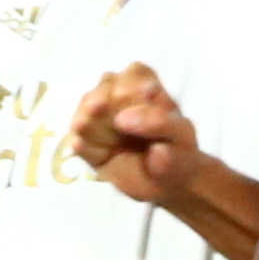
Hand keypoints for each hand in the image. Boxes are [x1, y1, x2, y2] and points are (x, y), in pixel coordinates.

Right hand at [68, 64, 202, 207]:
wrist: (172, 185)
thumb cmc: (179, 152)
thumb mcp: (180, 134)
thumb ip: (159, 123)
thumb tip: (123, 119)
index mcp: (145, 89)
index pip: (136, 73)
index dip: (136, 81)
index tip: (147, 93)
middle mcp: (119, 99)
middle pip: (106, 86)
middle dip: (104, 95)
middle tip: (102, 106)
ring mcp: (102, 122)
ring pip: (87, 110)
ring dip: (85, 115)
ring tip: (83, 123)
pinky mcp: (92, 148)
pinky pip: (80, 143)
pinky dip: (79, 143)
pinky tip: (78, 145)